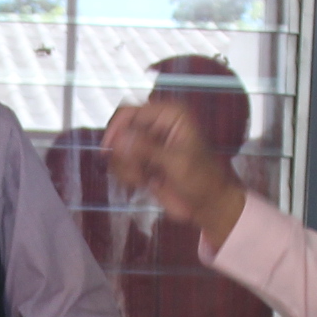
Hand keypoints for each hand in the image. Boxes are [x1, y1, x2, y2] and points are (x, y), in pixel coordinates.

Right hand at [100, 99, 248, 248]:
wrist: (208, 204)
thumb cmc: (201, 179)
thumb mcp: (176, 162)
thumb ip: (147, 148)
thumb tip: (119, 139)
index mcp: (168, 115)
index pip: (130, 112)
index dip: (116, 129)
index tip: (108, 151)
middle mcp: (155, 125)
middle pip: (120, 131)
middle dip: (124, 154)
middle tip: (138, 171)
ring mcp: (147, 144)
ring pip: (118, 150)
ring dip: (126, 167)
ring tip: (144, 179)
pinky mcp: (142, 161)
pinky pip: (121, 164)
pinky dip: (128, 175)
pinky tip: (145, 182)